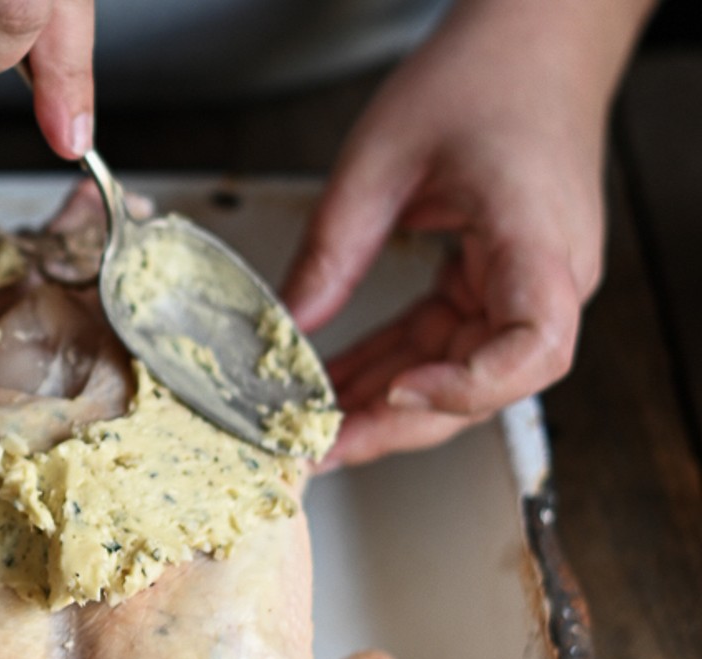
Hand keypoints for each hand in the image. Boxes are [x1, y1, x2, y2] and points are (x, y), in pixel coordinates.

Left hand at [281, 0, 647, 467]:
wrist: (534, 40)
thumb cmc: (483, 75)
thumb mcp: (380, 159)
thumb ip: (331, 250)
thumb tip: (283, 328)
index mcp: (538, 241)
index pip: (533, 348)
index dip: (466, 387)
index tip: (397, 389)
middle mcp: (547, 277)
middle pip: (480, 383)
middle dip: (393, 422)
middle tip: (317, 446)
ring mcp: (524, 285)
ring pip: (454, 373)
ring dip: (380, 401)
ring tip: (310, 424)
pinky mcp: (497, 282)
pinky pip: (441, 341)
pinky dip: (388, 364)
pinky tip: (335, 385)